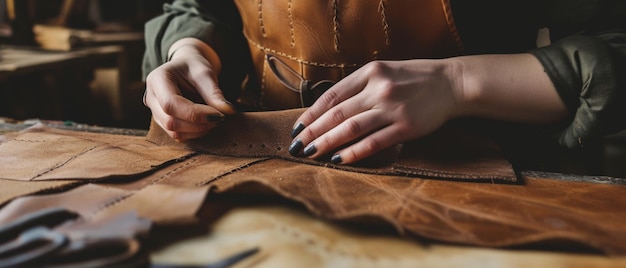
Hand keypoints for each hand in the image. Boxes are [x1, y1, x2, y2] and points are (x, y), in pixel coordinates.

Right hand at [144, 39, 235, 140]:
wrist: (187, 69)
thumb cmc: (194, 67)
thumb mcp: (205, 73)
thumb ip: (214, 93)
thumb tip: (228, 112)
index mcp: (157, 79)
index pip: (171, 104)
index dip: (195, 114)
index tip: (219, 115)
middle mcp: (151, 97)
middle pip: (171, 121)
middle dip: (199, 124)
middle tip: (221, 118)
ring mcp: (155, 112)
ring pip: (174, 132)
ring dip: (199, 130)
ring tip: (216, 118)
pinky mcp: (163, 123)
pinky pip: (179, 135)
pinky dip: (196, 132)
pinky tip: (207, 122)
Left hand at [289, 59, 461, 163]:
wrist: (451, 84)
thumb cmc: (413, 79)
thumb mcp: (384, 72)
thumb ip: (359, 87)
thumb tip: (328, 109)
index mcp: (370, 73)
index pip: (332, 96)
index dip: (311, 113)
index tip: (297, 128)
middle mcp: (378, 89)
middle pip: (337, 114)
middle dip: (313, 132)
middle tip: (296, 146)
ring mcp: (392, 108)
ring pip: (351, 128)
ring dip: (327, 143)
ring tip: (311, 154)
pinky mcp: (406, 127)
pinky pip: (374, 142)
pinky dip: (354, 152)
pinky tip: (339, 159)